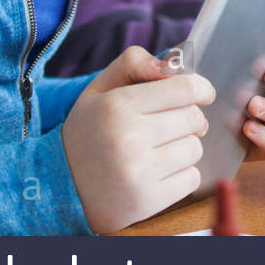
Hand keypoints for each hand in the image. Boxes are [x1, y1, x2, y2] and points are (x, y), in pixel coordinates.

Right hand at [60, 46, 214, 232]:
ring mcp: (139, 172)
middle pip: (194, 119)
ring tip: (160, 150)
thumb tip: (171, 64)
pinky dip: (182, 174)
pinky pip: (192, 178)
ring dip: (185, 147)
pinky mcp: (148, 200)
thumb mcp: (98, 90)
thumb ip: (132, 64)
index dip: (202, 88)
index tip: (203, 93)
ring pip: (195, 148)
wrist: (61, 188)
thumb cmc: (87, 133)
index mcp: (118, 105)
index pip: (185, 89)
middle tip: (172, 125)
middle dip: (190, 119)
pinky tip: (159, 172)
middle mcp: (130, 138)